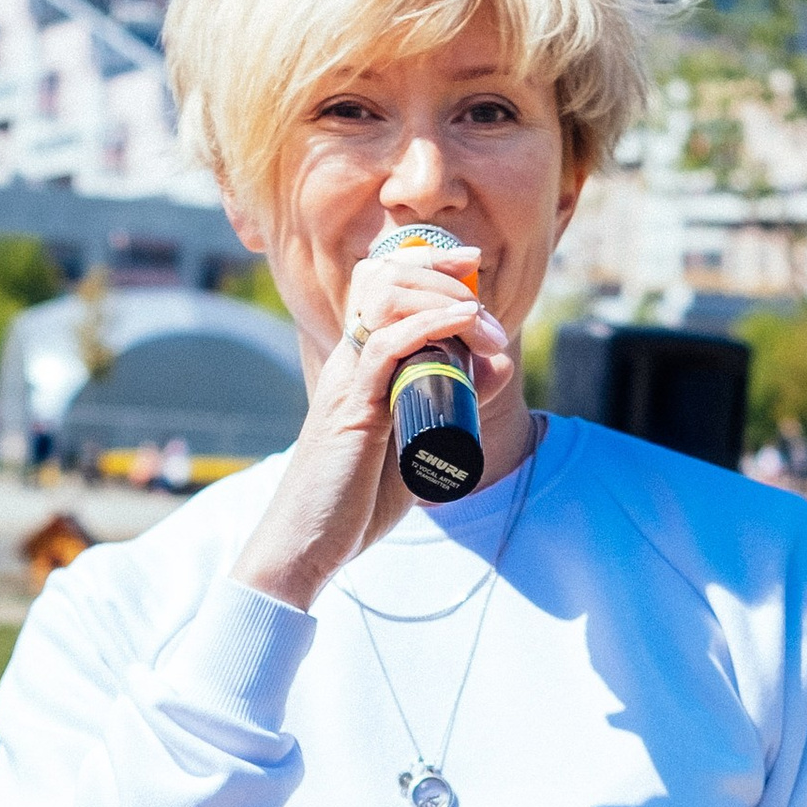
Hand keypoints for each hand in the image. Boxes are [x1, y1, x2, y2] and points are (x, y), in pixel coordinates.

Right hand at [230, 244, 519, 612]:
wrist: (308, 545)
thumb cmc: (356, 499)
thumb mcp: (417, 441)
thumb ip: (453, 401)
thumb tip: (498, 364)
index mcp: (356, 363)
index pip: (381, 282)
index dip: (425, 261)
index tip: (470, 263)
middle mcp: (347, 361)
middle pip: (385, 277)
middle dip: (443, 277)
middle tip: (487, 313)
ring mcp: (346, 380)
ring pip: (385, 299)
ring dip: (443, 299)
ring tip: (482, 324)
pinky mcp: (351, 408)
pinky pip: (384, 347)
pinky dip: (428, 326)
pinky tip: (462, 323)